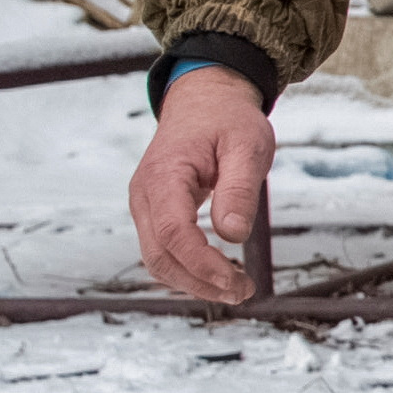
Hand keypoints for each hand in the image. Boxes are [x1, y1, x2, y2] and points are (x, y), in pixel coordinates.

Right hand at [127, 65, 274, 303]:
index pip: (174, 233)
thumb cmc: (226, 119)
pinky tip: (219, 275)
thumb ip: (239, 188)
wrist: (203, 101)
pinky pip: (163, 250)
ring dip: (194, 282)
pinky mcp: (155, 213)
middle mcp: (145, 195)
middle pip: (159, 256)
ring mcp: (145, 206)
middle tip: (244, 291)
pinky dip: (188, 269)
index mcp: (164, 175)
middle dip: (199, 282)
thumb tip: (233, 234)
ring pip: (158, 259)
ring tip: (236, 288)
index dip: (201, 263)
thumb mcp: (247, 145)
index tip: (234, 281)